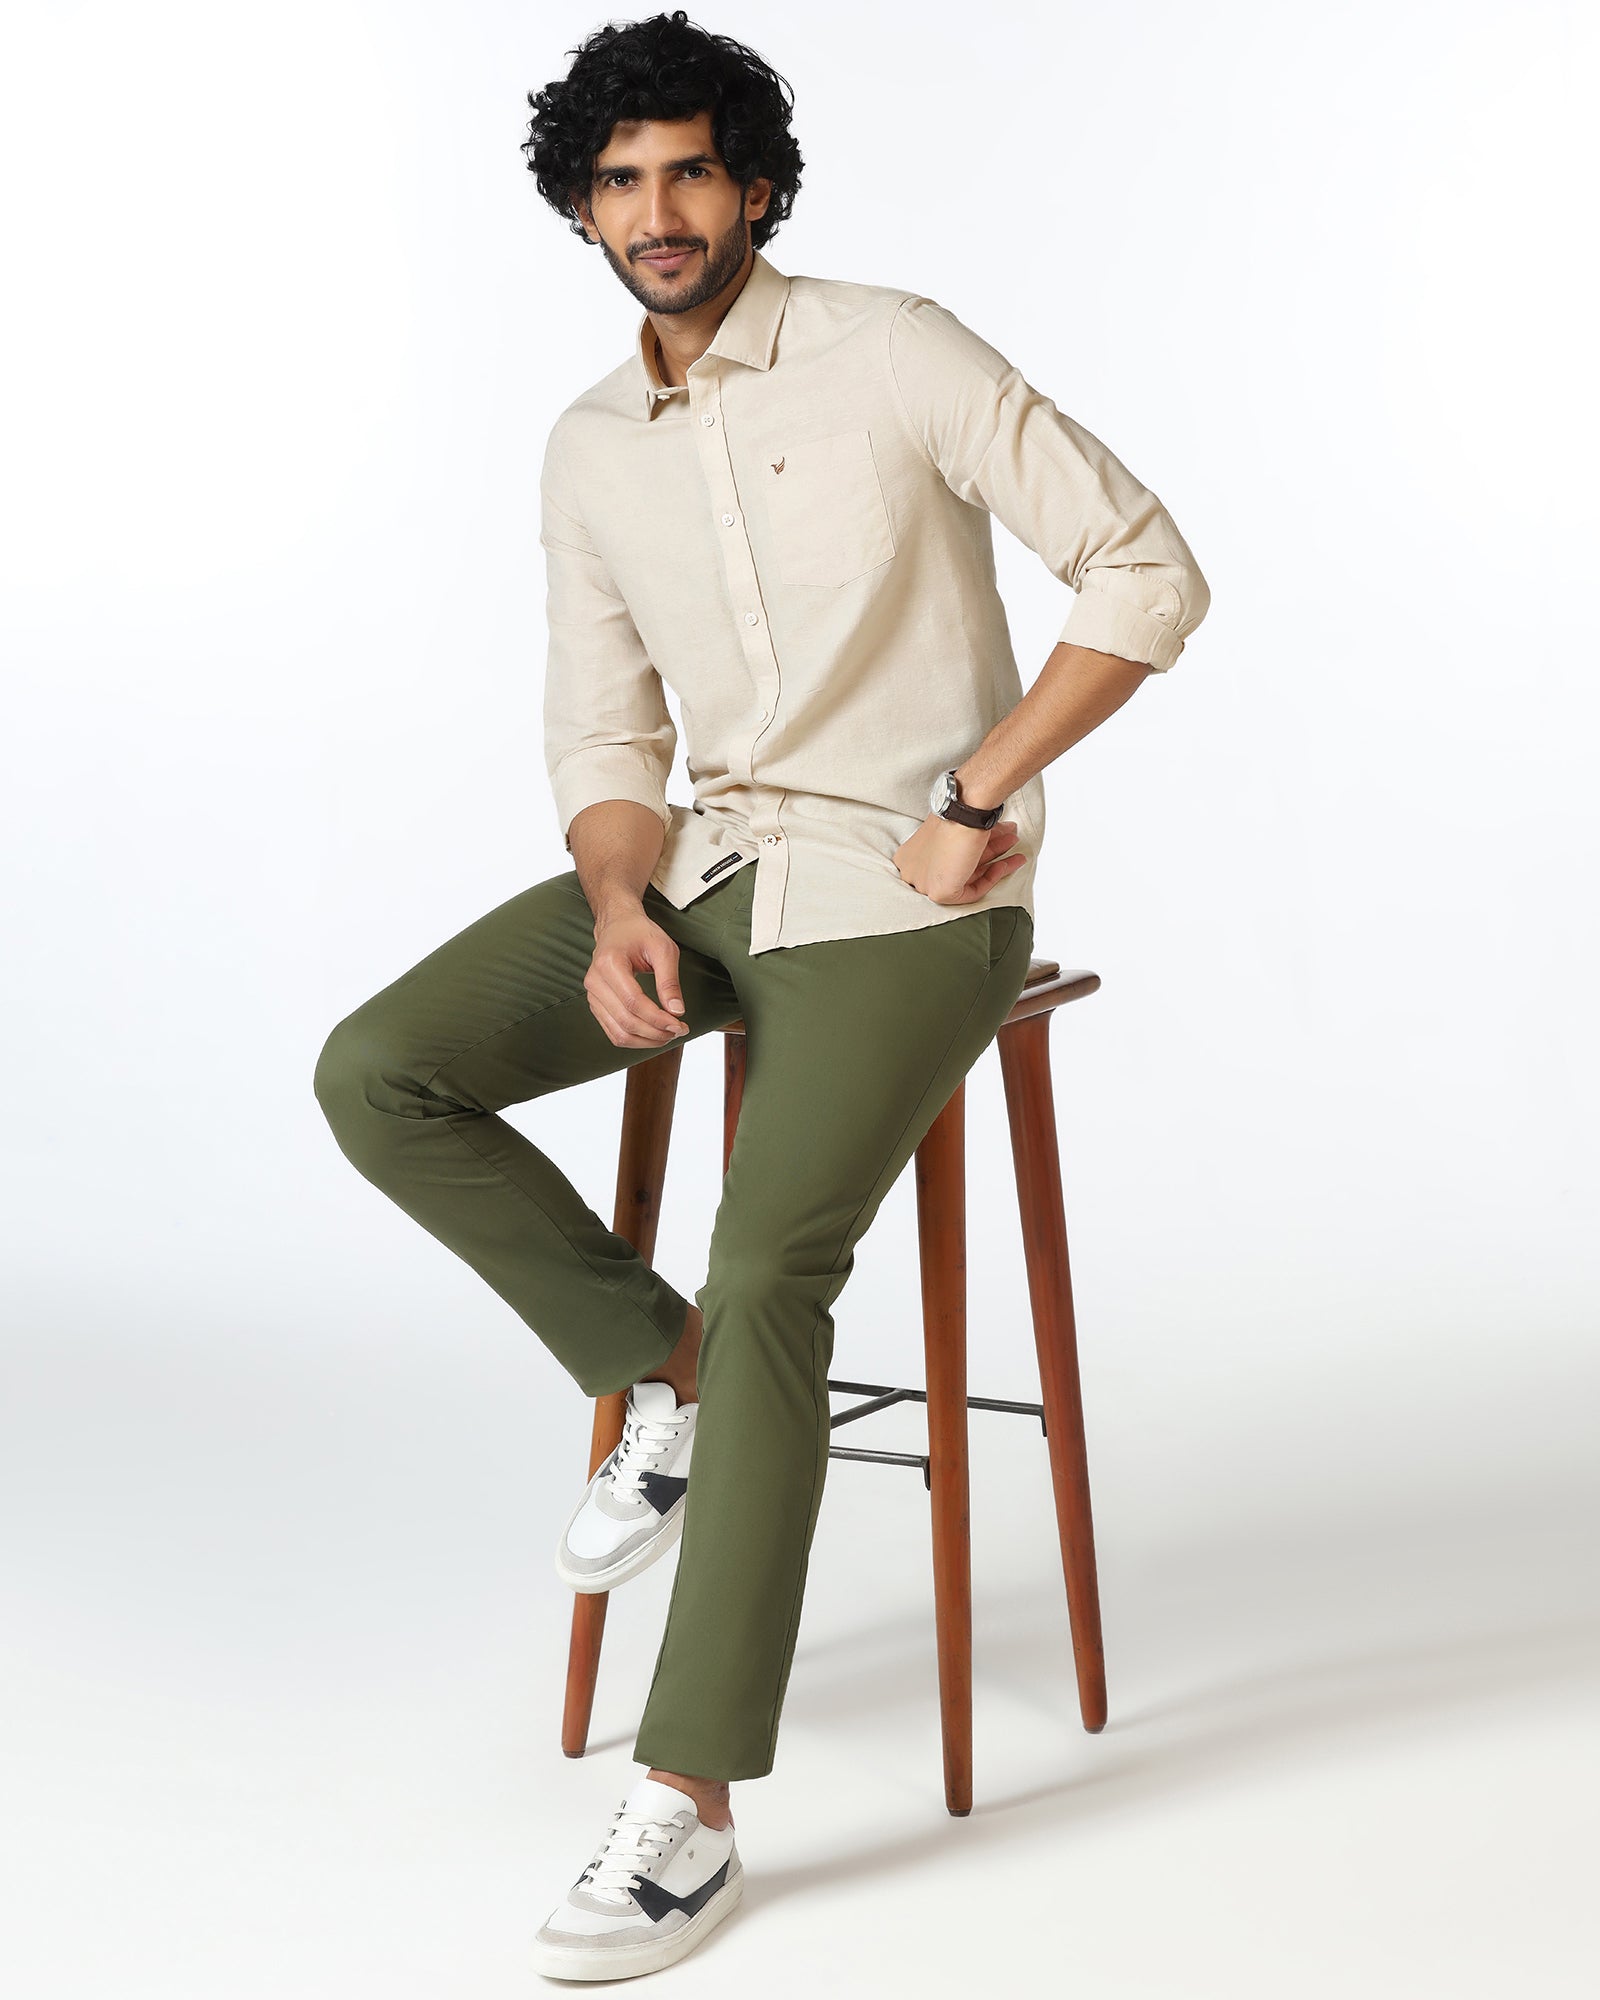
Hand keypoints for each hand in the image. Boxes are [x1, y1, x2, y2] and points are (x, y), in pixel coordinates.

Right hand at [585, 907, 691, 1047]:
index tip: (680, 1024)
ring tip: (668, 1035)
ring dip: (646, 1041)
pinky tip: (653, 1033)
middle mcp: (595, 981)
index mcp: (609, 963)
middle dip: (656, 1032)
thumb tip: (677, 1011)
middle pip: (626, 1022)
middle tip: (679, 1031)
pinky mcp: (596, 1004)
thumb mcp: (663, 949)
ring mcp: (592, 995)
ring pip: (618, 1033)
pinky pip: (613, 1032)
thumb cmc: (640, 934)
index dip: (658, 1019)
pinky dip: (635, 1039)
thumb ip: (669, 981)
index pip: (634, 1002)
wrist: (617, 925)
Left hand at [892, 814, 1026, 904]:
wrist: (963, 811)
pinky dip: (992, 876)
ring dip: (996, 862)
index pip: (945, 860)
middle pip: (958, 868)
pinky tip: (1007, 862)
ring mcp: (924, 884)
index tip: (995, 840)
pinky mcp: (940, 893)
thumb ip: (963, 846)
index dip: (975, 851)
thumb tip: (982, 849)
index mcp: (910, 855)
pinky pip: (972, 891)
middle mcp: (912, 871)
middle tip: (1008, 841)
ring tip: (1015, 849)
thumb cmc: (958, 813)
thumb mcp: (957, 832)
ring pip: (967, 877)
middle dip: (989, 854)